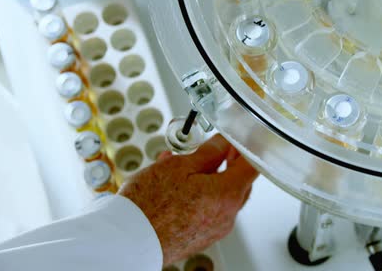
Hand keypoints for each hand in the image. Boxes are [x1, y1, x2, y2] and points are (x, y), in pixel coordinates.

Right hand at [120, 134, 258, 264]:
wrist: (128, 241)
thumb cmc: (149, 206)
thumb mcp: (179, 166)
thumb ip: (208, 152)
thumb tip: (222, 143)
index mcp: (227, 195)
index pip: (253, 166)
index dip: (246, 148)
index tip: (236, 139)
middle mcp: (227, 216)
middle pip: (239, 182)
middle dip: (227, 163)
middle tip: (210, 150)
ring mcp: (215, 230)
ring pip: (221, 196)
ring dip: (208, 178)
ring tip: (182, 165)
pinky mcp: (201, 238)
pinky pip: (209, 210)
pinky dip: (200, 196)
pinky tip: (177, 186)